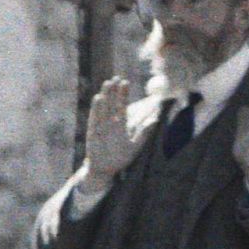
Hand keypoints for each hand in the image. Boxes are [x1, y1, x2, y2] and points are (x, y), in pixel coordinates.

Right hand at [82, 76, 145, 191]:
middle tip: (116, 78)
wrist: (105, 170)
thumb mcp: (135, 146)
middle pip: (112, 104)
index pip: (122, 106)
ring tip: (108, 83)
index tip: (125, 82)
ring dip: (105, 96)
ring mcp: (101, 127)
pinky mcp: (93, 133)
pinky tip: (98, 98)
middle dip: (113, 91)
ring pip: (103, 108)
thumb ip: (144, 133)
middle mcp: (110, 124)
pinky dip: (96, 109)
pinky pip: (94, 118)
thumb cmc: (120, 159)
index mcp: (121, 125)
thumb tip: (156, 119)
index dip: (123, 94)